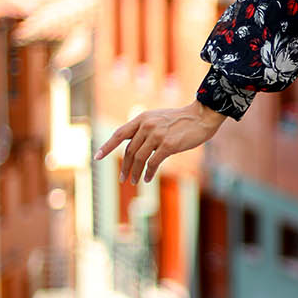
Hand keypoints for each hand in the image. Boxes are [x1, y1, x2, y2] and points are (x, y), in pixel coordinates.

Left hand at [93, 100, 226, 183]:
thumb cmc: (182, 120)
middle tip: (123, 178)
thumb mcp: (159, 119)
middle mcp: (147, 126)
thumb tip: (133, 146)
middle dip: (124, 167)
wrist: (201, 116)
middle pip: (129, 151)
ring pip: (139, 159)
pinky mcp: (168, 145)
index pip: (119, 134)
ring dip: (134, 172)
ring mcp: (157, 135)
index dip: (107, 146)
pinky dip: (148, 173)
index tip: (96, 157)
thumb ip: (145, 129)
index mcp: (142, 118)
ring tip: (134, 181)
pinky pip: (153, 163)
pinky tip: (147, 178)